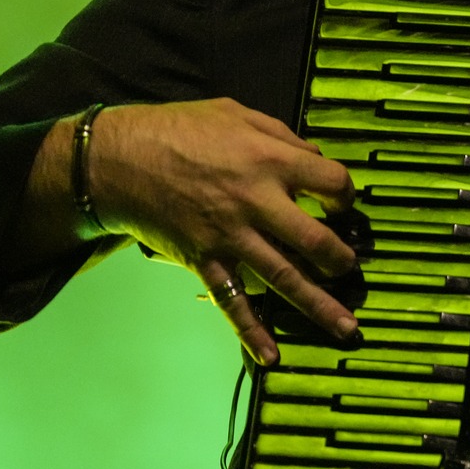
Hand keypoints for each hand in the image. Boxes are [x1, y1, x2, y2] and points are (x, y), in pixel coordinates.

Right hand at [83, 99, 358, 366]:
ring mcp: (231, 236)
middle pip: (316, 239)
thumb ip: (279, 134)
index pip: (331, 182)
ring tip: (346, 328)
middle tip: (350, 269)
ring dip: (318, 305)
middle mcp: (257, 202)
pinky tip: (270, 356)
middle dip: (340, 259)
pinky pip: (232, 301)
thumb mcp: (235, 113)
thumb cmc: (178, 129)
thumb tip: (313, 155)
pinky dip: (251, 331)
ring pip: (285, 277)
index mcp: (269, 159)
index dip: (345, 196)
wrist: (119, 159)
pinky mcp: (205, 260)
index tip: (342, 205)